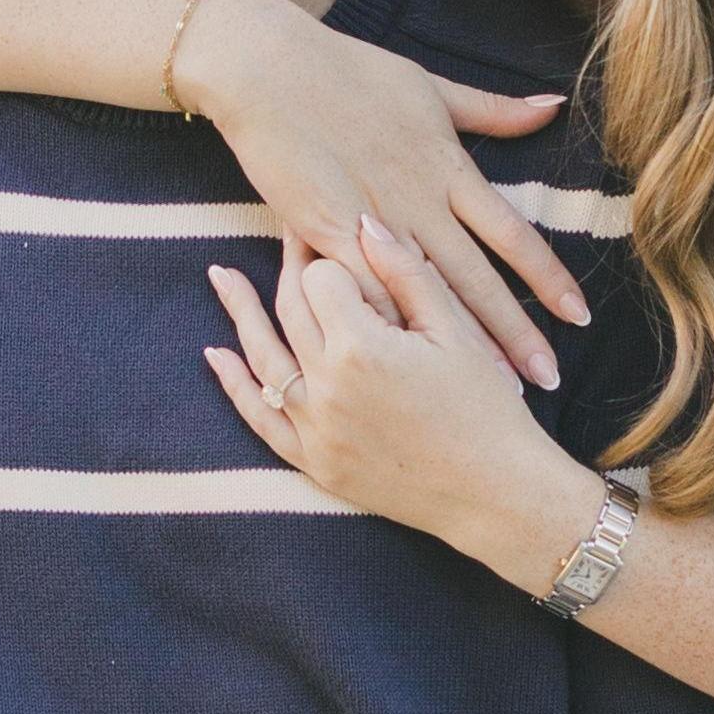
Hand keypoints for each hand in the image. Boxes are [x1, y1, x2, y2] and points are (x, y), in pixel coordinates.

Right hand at [173, 0, 584, 393]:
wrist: (270, 68)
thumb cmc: (350, 71)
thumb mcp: (432, 85)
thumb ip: (494, 109)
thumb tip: (552, 104)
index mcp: (448, 167)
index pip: (513, 233)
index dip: (548, 278)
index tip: (579, 316)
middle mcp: (419, 200)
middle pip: (478, 280)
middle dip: (515, 332)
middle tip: (549, 378)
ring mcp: (373, 220)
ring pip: (425, 296)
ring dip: (458, 344)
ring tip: (489, 387)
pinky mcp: (325, 232)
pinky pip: (363, 290)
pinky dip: (387, 328)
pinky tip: (406, 368)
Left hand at [207, 225, 605, 589]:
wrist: (494, 492)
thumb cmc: (485, 406)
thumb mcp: (454, 331)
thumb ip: (405, 273)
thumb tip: (364, 220)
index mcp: (361, 347)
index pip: (322, 278)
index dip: (333, 254)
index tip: (338, 235)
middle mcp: (326, 387)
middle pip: (291, 309)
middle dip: (291, 267)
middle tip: (290, 235)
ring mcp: (315, 429)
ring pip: (264, 357)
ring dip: (240, 313)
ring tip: (220, 276)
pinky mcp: (315, 463)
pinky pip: (260, 420)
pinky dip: (237, 386)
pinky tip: (218, 356)